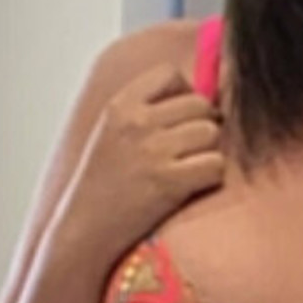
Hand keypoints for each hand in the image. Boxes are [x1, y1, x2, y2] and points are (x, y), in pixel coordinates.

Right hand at [62, 63, 226, 258]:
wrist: (86, 228)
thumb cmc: (102, 183)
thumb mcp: (110, 131)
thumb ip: (144, 108)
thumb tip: (197, 95)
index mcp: (120, 105)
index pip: (169, 73)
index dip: (185, 91)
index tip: (181, 115)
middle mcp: (137, 122)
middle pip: (200, 104)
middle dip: (203, 124)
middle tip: (190, 148)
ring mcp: (154, 151)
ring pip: (212, 133)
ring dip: (209, 150)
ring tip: (189, 167)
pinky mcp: (170, 181)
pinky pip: (216, 164)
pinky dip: (212, 175)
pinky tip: (193, 184)